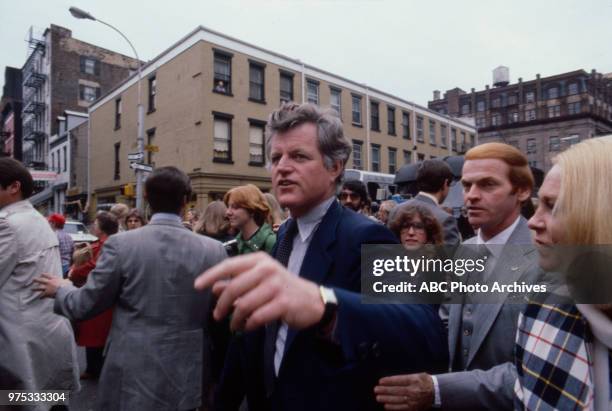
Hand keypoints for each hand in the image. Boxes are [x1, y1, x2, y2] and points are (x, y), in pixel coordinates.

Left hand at [32, 273, 70, 297]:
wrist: (63, 290)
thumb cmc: (67, 286)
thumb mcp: (67, 281)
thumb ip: (66, 281)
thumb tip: (68, 280)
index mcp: (54, 278)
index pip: (48, 275)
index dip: (44, 274)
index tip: (41, 274)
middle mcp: (49, 282)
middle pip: (41, 280)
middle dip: (37, 280)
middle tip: (33, 279)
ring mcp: (47, 288)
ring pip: (39, 288)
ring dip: (35, 289)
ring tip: (31, 289)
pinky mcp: (47, 293)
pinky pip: (43, 295)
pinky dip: (41, 297)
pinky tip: (39, 298)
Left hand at [194, 252, 323, 331]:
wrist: (312, 300)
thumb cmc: (281, 289)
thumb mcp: (259, 281)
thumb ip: (237, 283)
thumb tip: (214, 288)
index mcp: (259, 260)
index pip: (230, 265)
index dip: (211, 275)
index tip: (197, 286)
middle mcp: (267, 269)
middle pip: (234, 287)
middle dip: (222, 305)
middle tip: (217, 316)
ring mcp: (276, 286)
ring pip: (244, 304)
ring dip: (235, 319)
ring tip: (234, 325)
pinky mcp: (283, 303)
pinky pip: (258, 317)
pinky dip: (249, 324)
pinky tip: (248, 327)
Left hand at [374, 373, 433, 410]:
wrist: (437, 392)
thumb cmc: (425, 381)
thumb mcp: (418, 375)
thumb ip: (406, 377)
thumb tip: (391, 380)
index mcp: (414, 380)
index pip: (398, 380)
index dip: (388, 381)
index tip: (380, 381)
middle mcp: (413, 390)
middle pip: (396, 390)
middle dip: (384, 390)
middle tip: (376, 390)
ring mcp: (413, 400)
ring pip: (397, 399)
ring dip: (386, 399)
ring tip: (378, 397)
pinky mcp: (414, 408)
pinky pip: (401, 408)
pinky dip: (393, 407)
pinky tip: (386, 405)